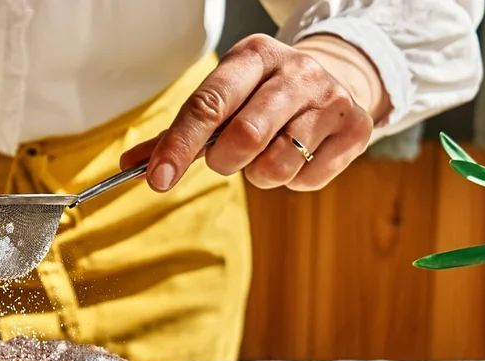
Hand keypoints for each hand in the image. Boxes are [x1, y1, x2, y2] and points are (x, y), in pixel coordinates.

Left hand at [121, 34, 387, 191]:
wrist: (336, 81)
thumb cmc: (262, 97)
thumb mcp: (223, 99)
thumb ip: (177, 133)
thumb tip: (129, 164)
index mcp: (253, 55)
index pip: (208, 104)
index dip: (179, 146)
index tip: (158, 180)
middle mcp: (295, 71)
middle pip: (245, 136)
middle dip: (226, 162)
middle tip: (228, 159)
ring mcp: (330, 99)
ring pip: (276, 164)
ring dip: (259, 174)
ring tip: (266, 154)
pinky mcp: (355, 129)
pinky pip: (306, 179)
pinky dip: (292, 181)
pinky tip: (297, 157)